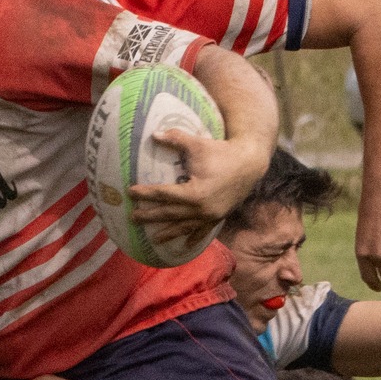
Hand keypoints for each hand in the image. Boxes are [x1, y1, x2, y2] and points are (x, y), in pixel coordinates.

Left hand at [129, 131, 269, 246]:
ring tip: (154, 239)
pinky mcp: (219, 216)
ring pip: (185, 226)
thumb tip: (153, 134)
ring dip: (168, 232)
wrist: (250, 163)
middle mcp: (201, 208)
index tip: (131, 192)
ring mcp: (211, 215)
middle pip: (170, 213)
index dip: (146, 193)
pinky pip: (204, 230)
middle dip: (150, 215)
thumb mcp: (197, 144)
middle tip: (133, 217)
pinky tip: (187, 245)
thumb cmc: (222, 152)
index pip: (164, 194)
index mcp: (194, 192)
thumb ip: (175, 139)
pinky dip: (195, 238)